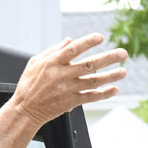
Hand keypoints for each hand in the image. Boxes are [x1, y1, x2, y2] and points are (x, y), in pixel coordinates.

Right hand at [8, 34, 126, 128]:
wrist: (25, 110)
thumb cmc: (28, 85)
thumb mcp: (35, 63)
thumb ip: (53, 50)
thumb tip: (70, 40)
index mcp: (52, 63)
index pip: (72, 50)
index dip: (87, 42)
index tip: (100, 37)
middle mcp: (61, 75)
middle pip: (90, 64)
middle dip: (109, 58)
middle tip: (123, 53)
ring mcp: (67, 89)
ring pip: (94, 81)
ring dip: (111, 76)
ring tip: (123, 71)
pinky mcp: (71, 101)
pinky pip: (91, 97)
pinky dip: (104, 94)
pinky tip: (114, 89)